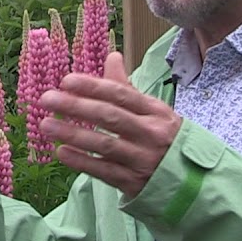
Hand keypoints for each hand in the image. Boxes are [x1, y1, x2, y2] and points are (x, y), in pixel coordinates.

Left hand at [38, 52, 181, 197]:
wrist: (195, 183)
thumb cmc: (166, 140)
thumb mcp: (155, 112)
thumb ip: (128, 88)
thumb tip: (112, 56)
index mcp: (156, 112)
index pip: (121, 95)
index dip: (93, 86)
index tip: (66, 80)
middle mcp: (151, 134)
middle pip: (110, 117)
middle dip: (76, 106)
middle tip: (47, 99)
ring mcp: (143, 160)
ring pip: (104, 144)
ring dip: (73, 134)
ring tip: (46, 125)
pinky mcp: (135, 183)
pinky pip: (104, 171)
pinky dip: (82, 162)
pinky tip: (61, 152)